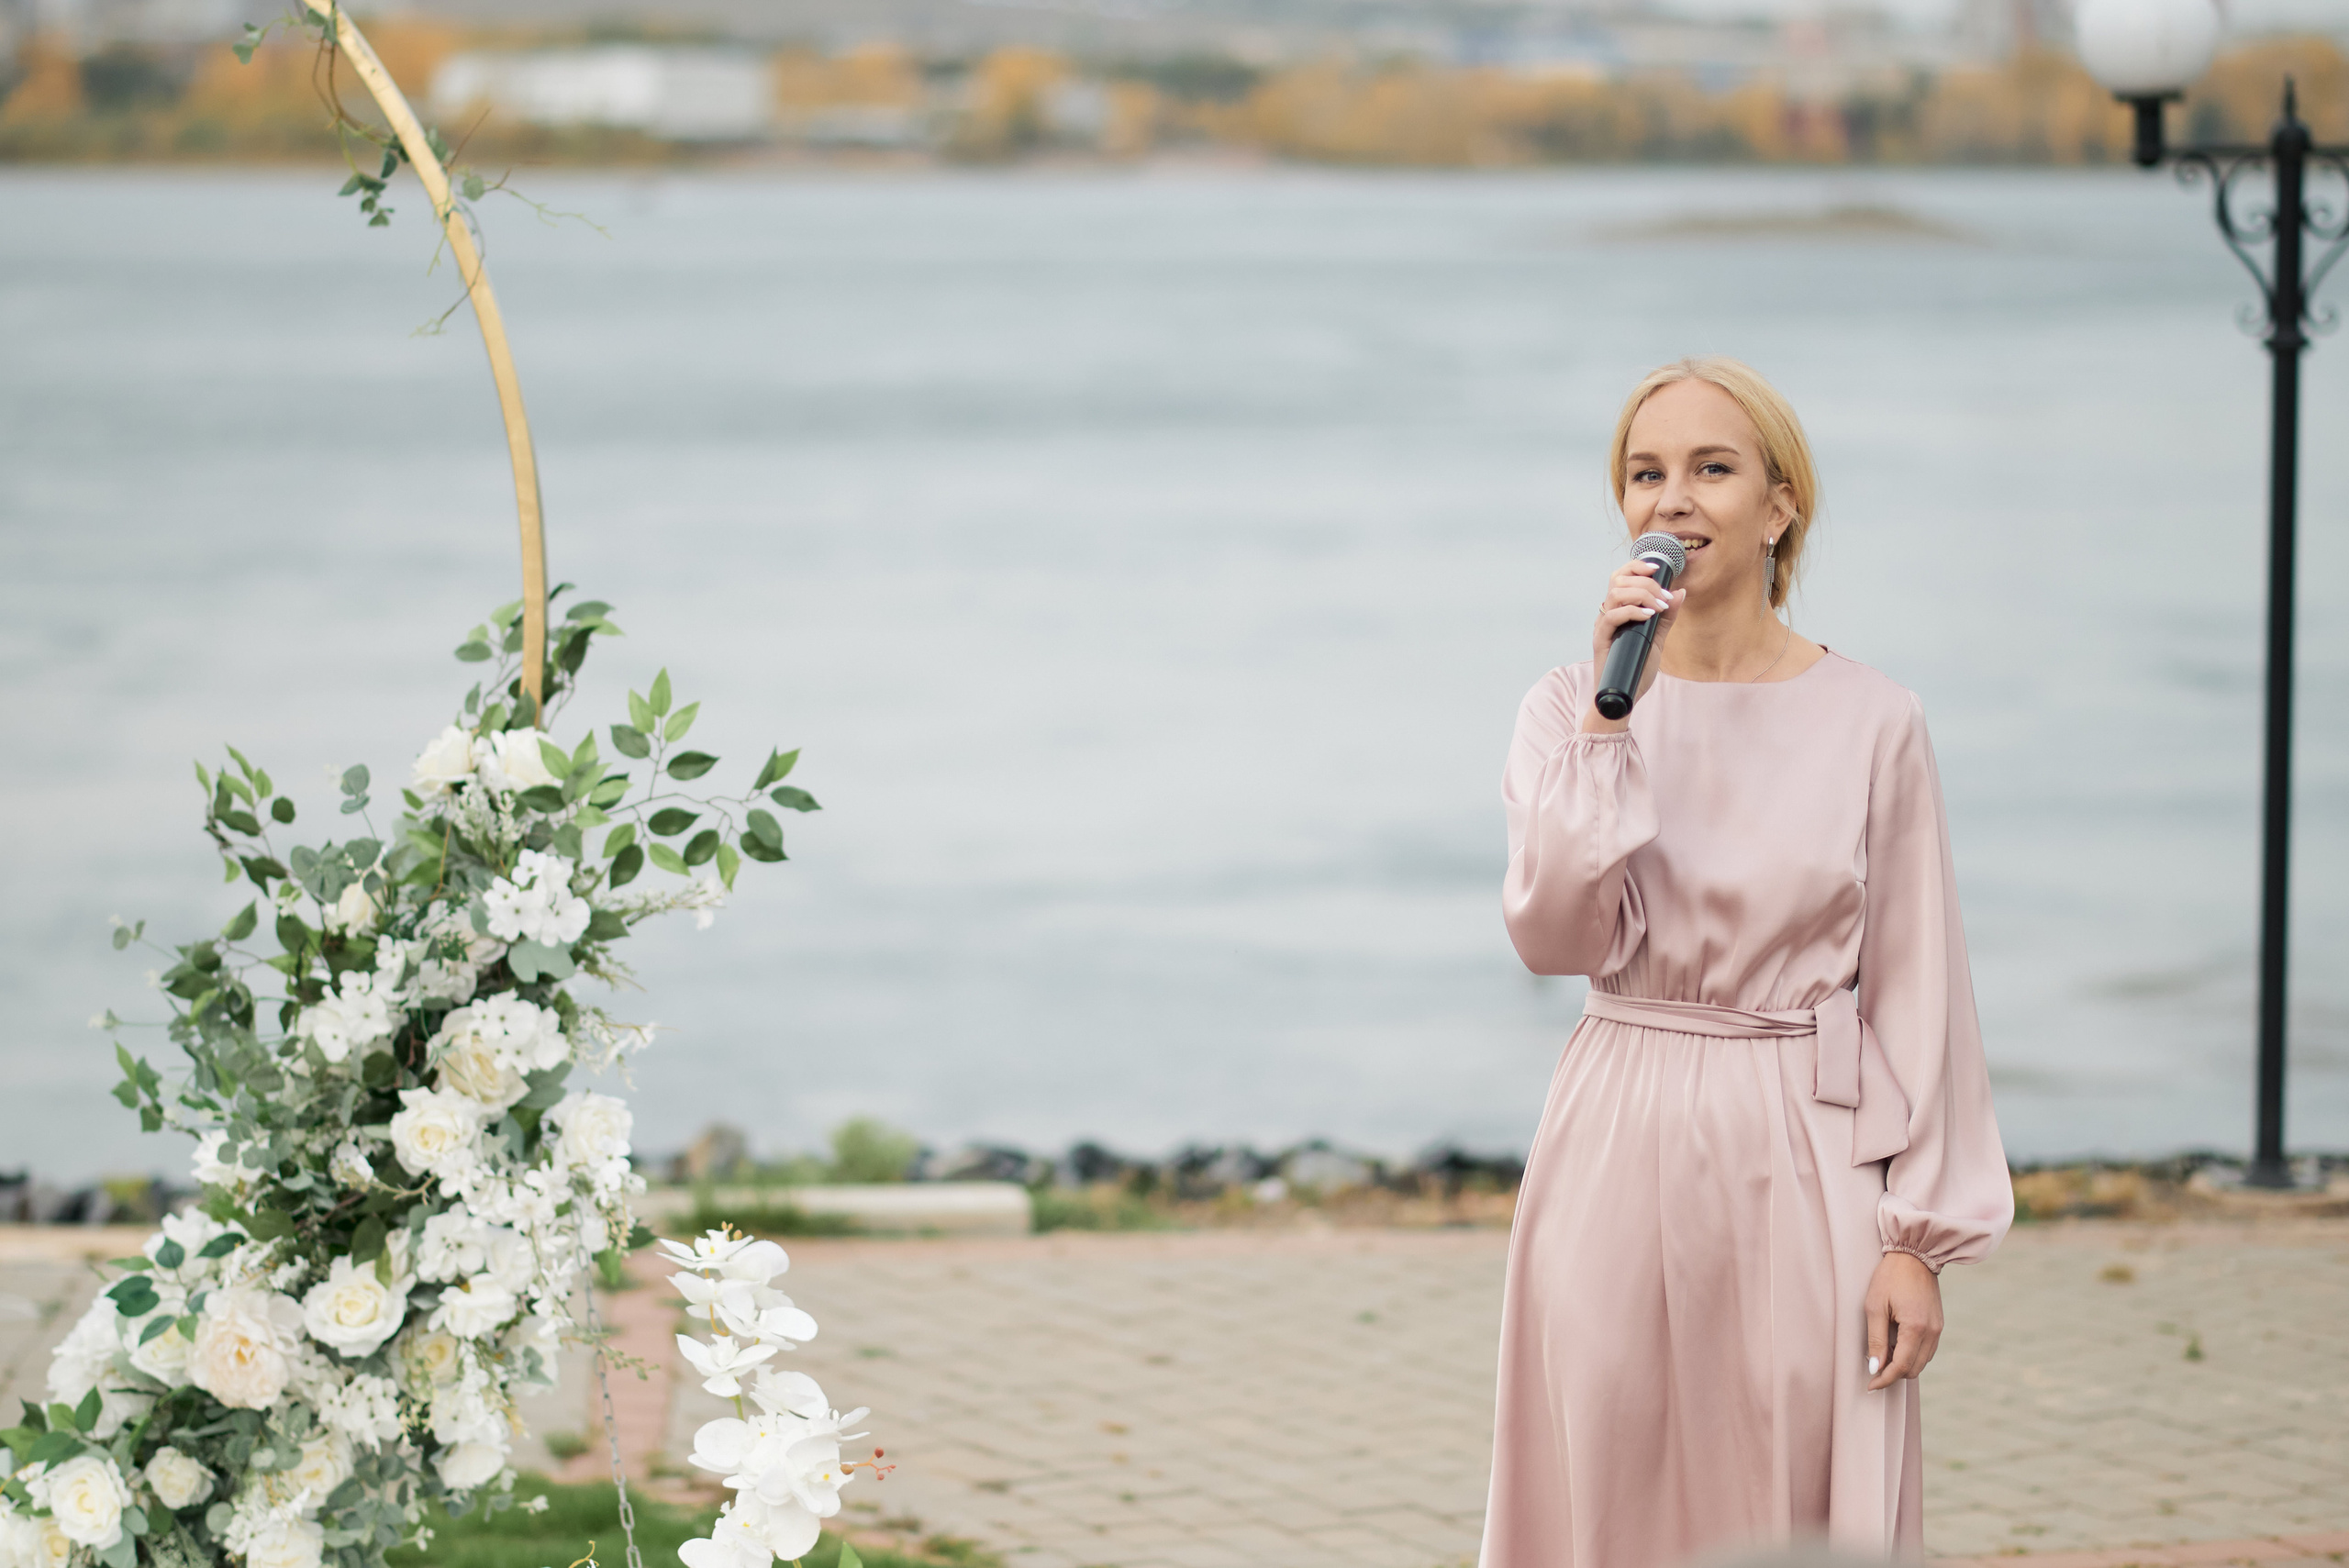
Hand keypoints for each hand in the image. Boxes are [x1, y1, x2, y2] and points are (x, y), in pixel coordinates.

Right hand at [1583, 558, 1680, 730]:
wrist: (1624, 697)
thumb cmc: (1636, 669)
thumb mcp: (1656, 639)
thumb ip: (1667, 617)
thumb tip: (1680, 592)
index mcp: (1619, 610)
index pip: (1622, 577)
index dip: (1637, 566)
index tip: (1658, 568)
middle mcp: (1608, 614)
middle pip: (1618, 579)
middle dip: (1645, 582)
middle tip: (1664, 597)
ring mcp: (1603, 626)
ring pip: (1615, 594)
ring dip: (1641, 594)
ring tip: (1659, 607)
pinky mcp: (1600, 639)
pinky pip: (1612, 616)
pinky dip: (1632, 611)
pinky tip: (1649, 615)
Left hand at [1864, 1250, 1943, 1390]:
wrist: (1914, 1256)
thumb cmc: (1889, 1278)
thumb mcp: (1874, 1306)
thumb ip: (1876, 1339)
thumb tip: (1875, 1368)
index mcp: (1915, 1328)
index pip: (1901, 1367)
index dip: (1885, 1380)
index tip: (1870, 1386)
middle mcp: (1932, 1332)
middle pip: (1914, 1369)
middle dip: (1894, 1374)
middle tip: (1873, 1369)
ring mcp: (1938, 1329)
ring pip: (1922, 1362)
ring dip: (1904, 1365)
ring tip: (1883, 1356)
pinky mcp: (1938, 1325)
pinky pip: (1927, 1350)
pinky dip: (1912, 1355)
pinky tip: (1897, 1346)